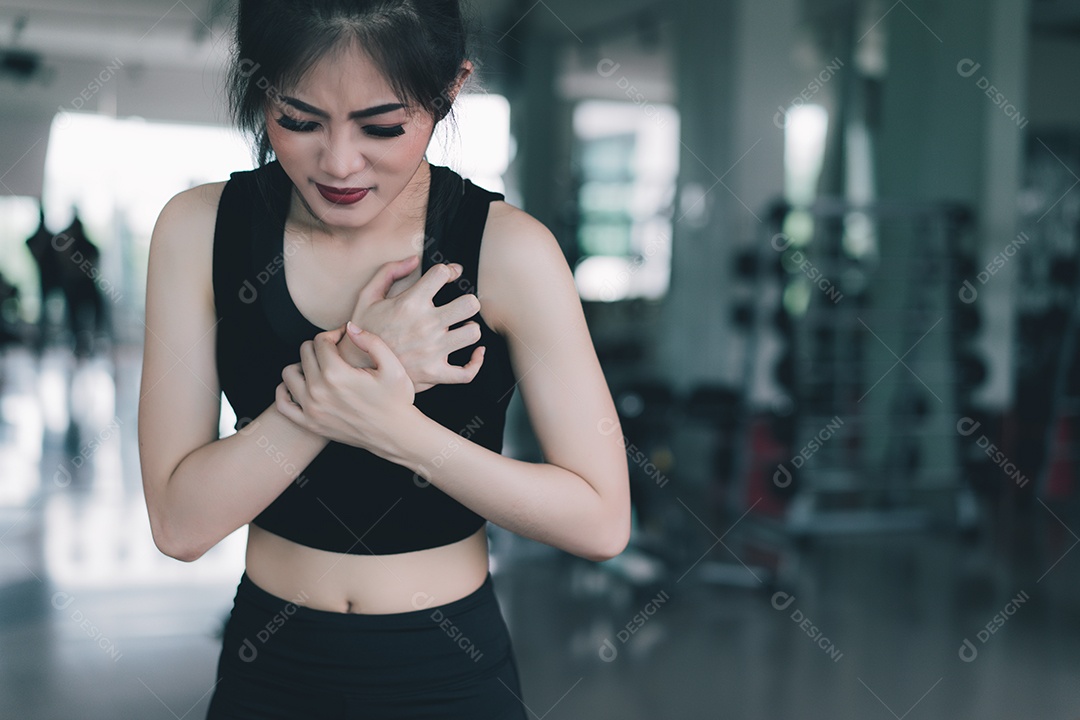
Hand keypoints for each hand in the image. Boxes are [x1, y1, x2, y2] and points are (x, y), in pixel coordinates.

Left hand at [277, 322, 417, 455]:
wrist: (396, 434)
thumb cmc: (397, 400)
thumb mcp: (393, 367)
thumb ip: (371, 341)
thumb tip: (348, 327)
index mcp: (337, 374)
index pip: (320, 341)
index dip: (333, 333)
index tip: (344, 337)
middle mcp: (319, 391)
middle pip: (305, 353)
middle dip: (320, 346)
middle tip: (336, 352)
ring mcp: (311, 409)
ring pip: (289, 373)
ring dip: (302, 365)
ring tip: (320, 367)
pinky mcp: (310, 424)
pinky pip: (282, 404)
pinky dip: (285, 391)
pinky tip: (302, 385)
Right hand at [338, 255, 485, 392]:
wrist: (355, 367)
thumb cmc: (364, 329)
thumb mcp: (367, 296)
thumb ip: (388, 272)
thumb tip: (414, 259)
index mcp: (410, 304)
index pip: (442, 274)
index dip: (447, 271)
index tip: (446, 277)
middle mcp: (425, 326)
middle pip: (469, 304)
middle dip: (468, 301)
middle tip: (460, 305)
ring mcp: (432, 351)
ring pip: (472, 334)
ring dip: (470, 329)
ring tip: (461, 328)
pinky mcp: (434, 373)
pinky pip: (467, 373)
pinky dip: (475, 363)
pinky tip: (476, 353)